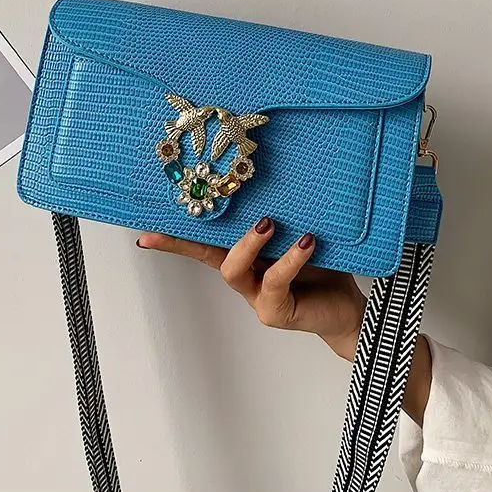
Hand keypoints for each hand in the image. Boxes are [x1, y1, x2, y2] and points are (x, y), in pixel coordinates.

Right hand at [137, 217, 365, 360]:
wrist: (347, 308)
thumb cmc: (322, 268)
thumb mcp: (299, 235)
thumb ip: (283, 217)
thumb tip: (272, 179)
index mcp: (245, 257)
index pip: (204, 244)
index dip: (175, 238)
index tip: (144, 232)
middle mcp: (244, 277)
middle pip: (206, 257)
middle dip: (188, 240)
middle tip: (207, 205)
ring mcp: (256, 297)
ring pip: (233, 271)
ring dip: (247, 243)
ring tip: (268, 223)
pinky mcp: (275, 312)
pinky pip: (275, 281)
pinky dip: (289, 258)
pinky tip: (306, 242)